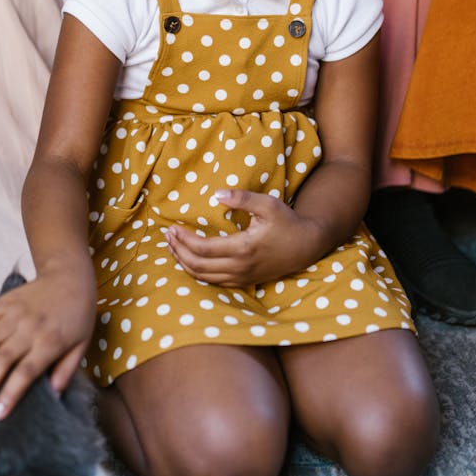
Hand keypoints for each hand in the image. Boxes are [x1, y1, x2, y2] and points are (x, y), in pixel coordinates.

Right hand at [0, 271, 96, 420]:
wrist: (70, 276)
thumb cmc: (78, 315)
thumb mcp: (82, 345)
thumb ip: (67, 370)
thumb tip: (54, 395)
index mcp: (50, 342)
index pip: (26, 372)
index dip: (10, 394)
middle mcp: (30, 328)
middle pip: (2, 359)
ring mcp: (14, 313)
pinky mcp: (4, 301)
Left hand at [166, 189, 321, 286]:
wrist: (307, 246)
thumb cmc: (287, 222)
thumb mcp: (268, 204)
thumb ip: (242, 198)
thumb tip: (216, 194)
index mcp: (243, 248)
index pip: (203, 249)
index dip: (184, 240)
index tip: (172, 228)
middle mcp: (240, 267)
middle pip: (198, 265)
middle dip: (178, 251)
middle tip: (167, 236)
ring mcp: (242, 277)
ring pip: (204, 277)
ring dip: (184, 263)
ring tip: (173, 247)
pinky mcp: (244, 281)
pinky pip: (214, 282)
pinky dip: (197, 272)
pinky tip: (190, 260)